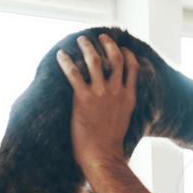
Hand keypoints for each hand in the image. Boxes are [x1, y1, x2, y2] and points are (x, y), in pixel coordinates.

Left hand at [56, 33, 137, 177]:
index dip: (126, 54)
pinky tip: (61, 55)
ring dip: (87, 46)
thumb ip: (122, 105)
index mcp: (129, 97)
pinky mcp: (83, 98)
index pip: (131, 67)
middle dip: (108, 43)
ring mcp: (100, 93)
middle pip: (115, 58)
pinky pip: (73, 73)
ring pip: (95, 60)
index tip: (121, 48)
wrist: (102, 156)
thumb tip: (117, 101)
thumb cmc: (111, 144)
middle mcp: (116, 91)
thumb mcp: (124, 120)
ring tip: (81, 40)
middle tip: (101, 37)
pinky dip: (66, 61)